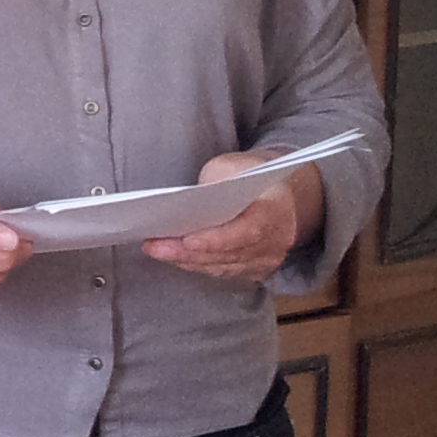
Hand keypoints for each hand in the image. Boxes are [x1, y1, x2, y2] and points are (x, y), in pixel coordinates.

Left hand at [143, 149, 316, 282]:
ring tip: (155, 249)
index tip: (186, 240)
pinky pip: (222, 271)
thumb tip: (190, 201)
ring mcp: (266, 259)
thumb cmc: (252, 175)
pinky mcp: (255, 269)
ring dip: (186, 260)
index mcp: (276, 211)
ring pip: (221, 266)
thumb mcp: (234, 165)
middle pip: (227, 253)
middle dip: (186, 251)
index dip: (215, 240)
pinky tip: (173, 257)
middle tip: (154, 245)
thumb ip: (216, 180)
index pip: (245, 232)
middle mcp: (275, 241)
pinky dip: (196, 264)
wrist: (282, 192)